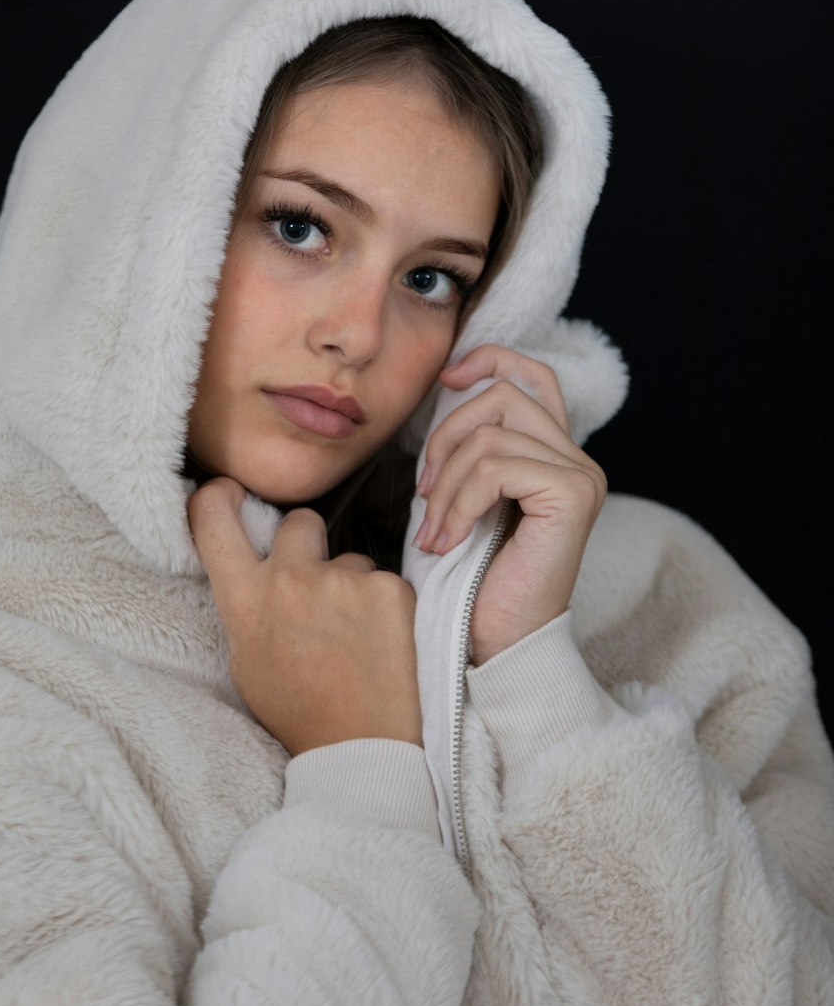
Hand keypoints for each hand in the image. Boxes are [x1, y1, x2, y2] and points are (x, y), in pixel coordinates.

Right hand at [189, 476, 423, 756]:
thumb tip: (253, 565)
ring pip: (351, 559)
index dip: (219, 496)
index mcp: (245, 598)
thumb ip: (249, 604)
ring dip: (354, 587)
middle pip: (301, 522)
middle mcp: (290, 578)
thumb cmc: (299, 711)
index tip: (229, 491)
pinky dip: (387, 607)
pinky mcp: (391, 587)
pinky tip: (385, 645)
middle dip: (310, 545)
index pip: (213, 518)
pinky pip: (385, 582)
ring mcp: (344, 579)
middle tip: (319, 589)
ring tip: (358, 639)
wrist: (360, 749)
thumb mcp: (248, 659)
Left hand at [414, 346, 606, 664]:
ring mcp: (581, 475)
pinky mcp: (573, 495)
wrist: (496, 646)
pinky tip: (447, 540)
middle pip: (502, 395)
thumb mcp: (464, 498)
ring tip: (432, 531)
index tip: (446, 380)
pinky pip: (495, 468)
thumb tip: (447, 387)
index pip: (531, 374)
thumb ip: (470, 448)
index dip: (488, 359)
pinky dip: (457, 503)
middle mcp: (577, 459)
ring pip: (489, 435)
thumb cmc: (474, 581)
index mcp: (554, 454)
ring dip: (444, 484)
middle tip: (424, 493)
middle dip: (446, 436)